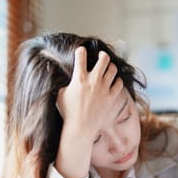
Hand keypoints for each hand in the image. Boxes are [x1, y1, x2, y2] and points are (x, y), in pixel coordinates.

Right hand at [54, 47, 122, 177]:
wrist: (80, 127)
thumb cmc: (68, 112)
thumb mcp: (60, 94)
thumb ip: (63, 83)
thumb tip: (58, 76)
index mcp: (79, 78)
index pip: (81, 55)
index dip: (81, 51)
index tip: (82, 52)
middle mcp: (93, 81)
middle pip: (104, 58)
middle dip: (103, 55)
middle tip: (101, 57)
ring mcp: (104, 89)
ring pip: (113, 69)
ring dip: (111, 68)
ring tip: (108, 70)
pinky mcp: (111, 97)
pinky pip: (119, 83)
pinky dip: (117, 81)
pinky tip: (113, 83)